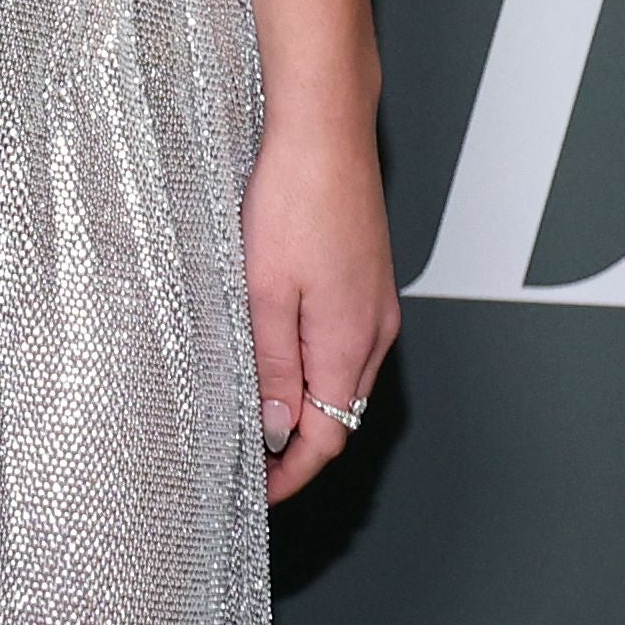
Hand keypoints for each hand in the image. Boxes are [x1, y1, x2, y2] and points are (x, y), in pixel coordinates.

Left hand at [245, 118, 397, 504]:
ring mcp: (376, 306)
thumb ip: (272, 366)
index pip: (329, 438)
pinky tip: (279, 361)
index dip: (293, 474)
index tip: (258, 492)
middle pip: (342, 416)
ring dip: (306, 408)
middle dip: (298, 448)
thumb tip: (280, 430)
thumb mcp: (264, 291)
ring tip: (255, 418)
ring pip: (343, 383)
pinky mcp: (368, 284)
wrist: (326, 132)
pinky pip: (346, 349)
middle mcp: (375, 331)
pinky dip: (314, 371)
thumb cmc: (294, 198)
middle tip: (247, 463)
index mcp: (351, 341)